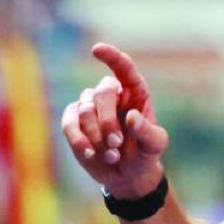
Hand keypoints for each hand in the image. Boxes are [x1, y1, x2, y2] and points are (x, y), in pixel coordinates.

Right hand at [60, 43, 169, 198]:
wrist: (126, 174)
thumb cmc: (144, 154)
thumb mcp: (155, 145)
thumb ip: (147, 132)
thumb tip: (131, 116)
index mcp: (135, 92)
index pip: (123, 67)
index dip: (111, 57)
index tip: (96, 49)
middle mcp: (112, 95)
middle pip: (101, 93)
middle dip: (107, 121)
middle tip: (117, 144)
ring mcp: (90, 106)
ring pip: (84, 110)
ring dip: (97, 136)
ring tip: (112, 155)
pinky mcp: (73, 122)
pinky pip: (69, 124)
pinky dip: (79, 140)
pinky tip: (91, 154)